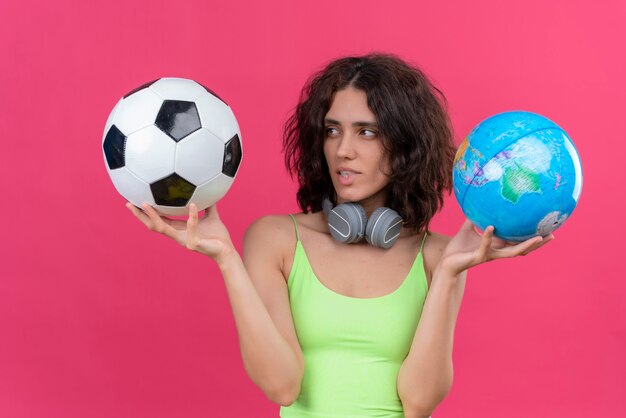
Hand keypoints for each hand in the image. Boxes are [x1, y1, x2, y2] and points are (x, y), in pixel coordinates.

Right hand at [125, 202, 234, 262]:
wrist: (227, 250)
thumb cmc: (218, 236)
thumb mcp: (211, 217)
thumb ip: (207, 206)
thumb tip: (208, 190)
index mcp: (179, 229)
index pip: (159, 220)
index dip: (147, 213)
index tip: (136, 201)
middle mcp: (178, 235)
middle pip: (153, 225)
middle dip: (140, 216)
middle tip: (129, 204)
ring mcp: (184, 241)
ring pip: (163, 229)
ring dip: (154, 216)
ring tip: (146, 204)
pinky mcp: (193, 244)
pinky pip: (190, 227)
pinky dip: (191, 217)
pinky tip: (192, 205)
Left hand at [437, 219, 553, 276]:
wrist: (446, 262)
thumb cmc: (458, 246)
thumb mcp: (468, 228)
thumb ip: (476, 216)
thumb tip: (480, 200)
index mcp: (497, 246)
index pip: (519, 242)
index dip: (532, 237)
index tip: (547, 229)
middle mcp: (496, 252)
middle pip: (522, 249)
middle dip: (537, 244)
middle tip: (552, 235)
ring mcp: (488, 256)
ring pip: (511, 253)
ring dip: (525, 246)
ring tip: (536, 237)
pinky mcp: (477, 257)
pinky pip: (485, 247)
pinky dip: (488, 237)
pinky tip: (492, 227)